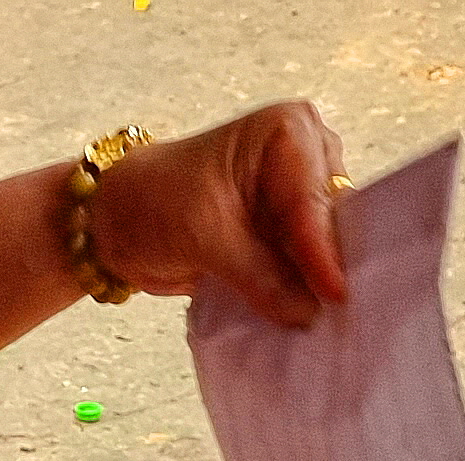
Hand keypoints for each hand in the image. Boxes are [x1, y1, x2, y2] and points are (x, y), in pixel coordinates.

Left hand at [86, 102, 349, 324]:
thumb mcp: (206, 238)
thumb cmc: (154, 204)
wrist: (118, 220)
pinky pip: (306, 265)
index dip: (323, 253)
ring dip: (319, 285)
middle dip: (331, 268)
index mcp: (289, 132)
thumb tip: (308, 313)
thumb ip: (261, 275)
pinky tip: (309, 320)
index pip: (314, 200)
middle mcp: (306, 156)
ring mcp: (299, 195)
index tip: (337, 296)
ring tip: (331, 325)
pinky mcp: (286, 231)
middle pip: (333, 222)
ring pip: (325, 248)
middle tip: (345, 316)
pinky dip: (303, 291)